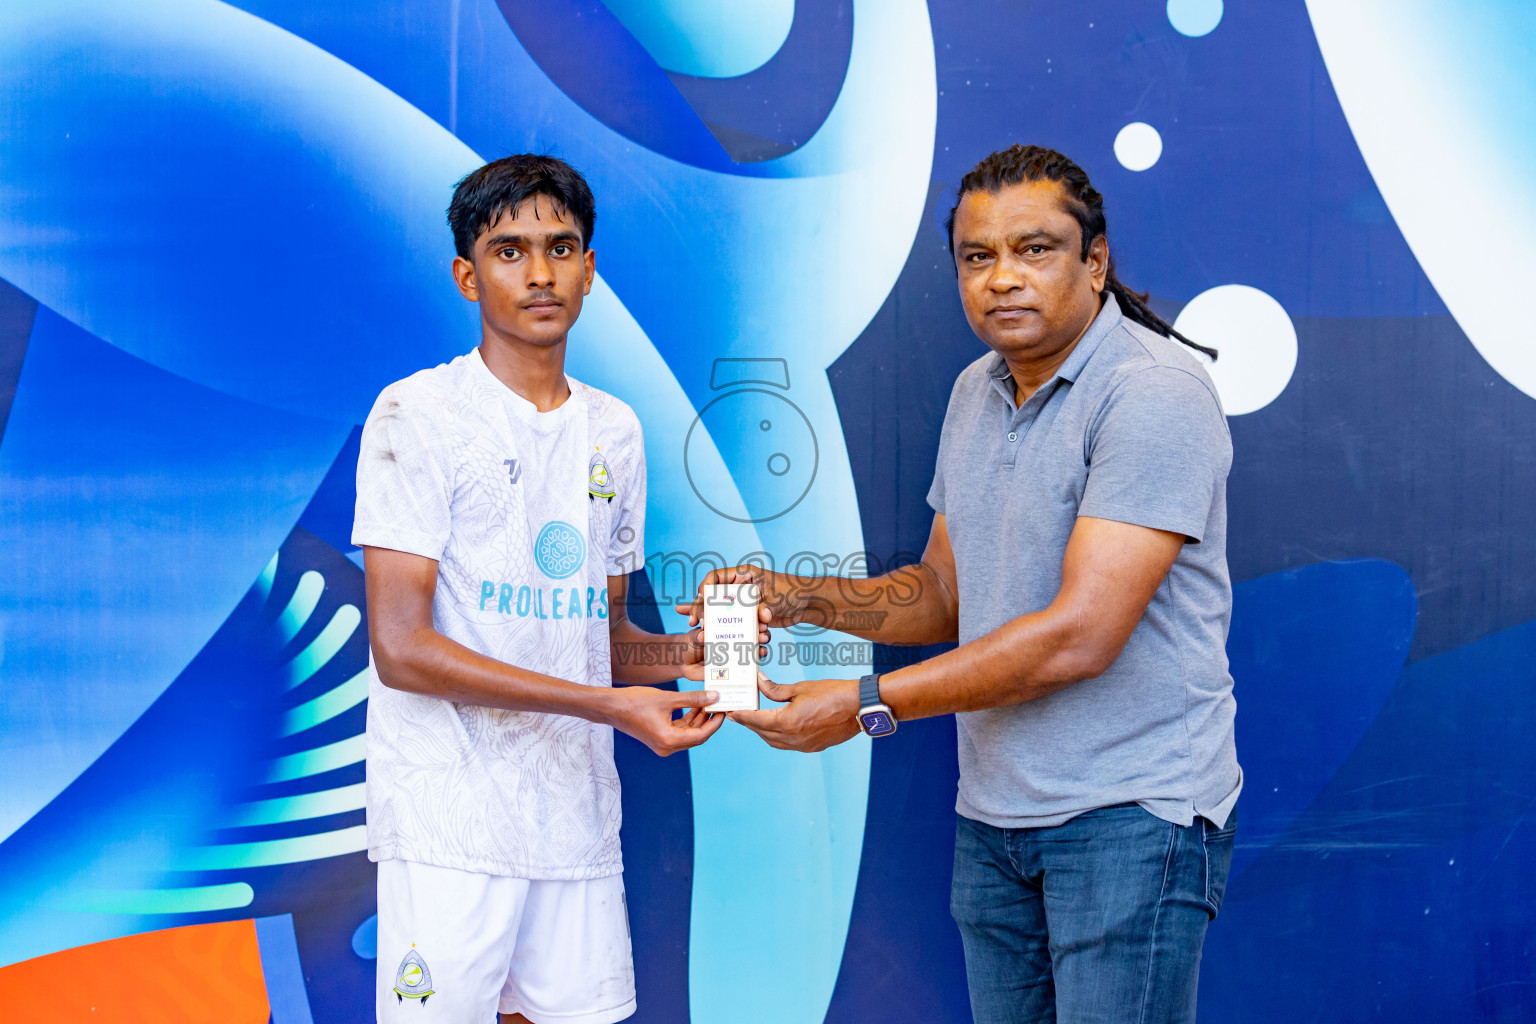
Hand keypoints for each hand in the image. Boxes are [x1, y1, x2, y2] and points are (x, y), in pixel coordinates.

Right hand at [605, 686, 724, 755]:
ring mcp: (662, 745)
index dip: (715, 723)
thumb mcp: (667, 698)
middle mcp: (667, 747)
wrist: (611, 707)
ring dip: (699, 720)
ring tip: (709, 702)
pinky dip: (688, 721)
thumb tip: (715, 697)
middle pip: (697, 737)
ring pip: (689, 734)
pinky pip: (679, 732)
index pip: (701, 735)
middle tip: (720, 705)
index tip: (724, 709)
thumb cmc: (636, 702)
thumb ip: (693, 699)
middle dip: (709, 721)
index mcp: (669, 740)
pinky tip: (695, 706)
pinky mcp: (659, 739)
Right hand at [675, 564, 823, 632]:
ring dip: (715, 623)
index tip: (701, 600)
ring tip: (702, 633)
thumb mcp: (778, 597)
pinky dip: (730, 631)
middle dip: (701, 609)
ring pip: (721, 612)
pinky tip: (721, 640)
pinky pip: (734, 623)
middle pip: (712, 597)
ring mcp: (743, 603)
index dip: (704, 588)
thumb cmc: (794, 592)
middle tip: (693, 622)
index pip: (715, 577)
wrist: (807, 604)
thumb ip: (767, 606)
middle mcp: (740, 588)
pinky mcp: (749, 616)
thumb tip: (761, 616)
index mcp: (744, 575)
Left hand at [729, 673, 861, 751]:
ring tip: (756, 718)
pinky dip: (776, 736)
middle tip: (739, 713)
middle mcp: (792, 738)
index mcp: (788, 721)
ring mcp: (802, 746)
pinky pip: (786, 744)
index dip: (741, 716)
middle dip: (749, 723)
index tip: (730, 712)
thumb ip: (776, 689)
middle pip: (761, 732)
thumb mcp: (800, 688)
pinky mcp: (811, 747)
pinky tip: (776, 726)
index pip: (756, 720)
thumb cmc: (832, 693)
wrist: (858, 708)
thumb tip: (759, 682)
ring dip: (762, 731)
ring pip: (772, 741)